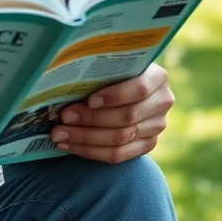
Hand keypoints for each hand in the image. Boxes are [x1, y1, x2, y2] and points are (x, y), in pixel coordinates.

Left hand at [49, 63, 173, 162]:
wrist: (125, 86)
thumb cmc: (111, 71)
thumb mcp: (111, 65)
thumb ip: (99, 70)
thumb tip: (66, 80)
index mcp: (156, 77)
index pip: (139, 90)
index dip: (115, 97)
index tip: (89, 100)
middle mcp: (162, 102)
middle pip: (127, 117)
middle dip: (91, 119)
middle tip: (64, 117)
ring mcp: (157, 126)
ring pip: (120, 139)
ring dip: (85, 138)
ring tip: (59, 134)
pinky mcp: (147, 145)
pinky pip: (119, 155)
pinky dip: (90, 151)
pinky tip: (69, 145)